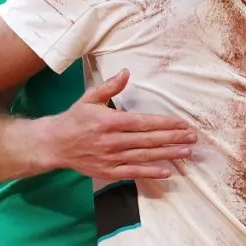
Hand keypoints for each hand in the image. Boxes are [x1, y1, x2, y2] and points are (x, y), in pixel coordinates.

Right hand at [46, 70, 196, 179]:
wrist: (54, 144)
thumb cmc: (75, 118)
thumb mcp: (89, 98)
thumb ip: (110, 87)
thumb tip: (126, 72)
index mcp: (108, 121)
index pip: (142, 122)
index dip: (164, 123)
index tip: (182, 123)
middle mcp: (111, 141)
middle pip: (147, 140)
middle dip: (172, 138)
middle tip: (192, 137)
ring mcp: (110, 158)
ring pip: (144, 157)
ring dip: (167, 154)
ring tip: (186, 152)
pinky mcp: (108, 171)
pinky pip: (132, 172)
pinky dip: (150, 173)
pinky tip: (167, 171)